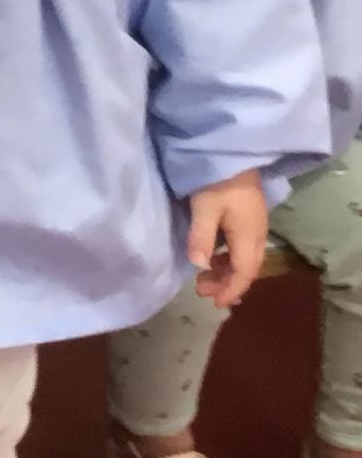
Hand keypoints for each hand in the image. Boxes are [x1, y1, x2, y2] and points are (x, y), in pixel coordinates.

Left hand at [187, 169, 267, 309]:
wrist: (230, 153)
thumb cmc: (216, 181)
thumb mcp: (204, 209)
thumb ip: (201, 237)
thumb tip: (199, 266)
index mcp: (249, 236)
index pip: (244, 272)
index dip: (231, 290)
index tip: (216, 304)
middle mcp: (257, 234)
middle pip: (247, 268)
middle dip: (227, 284)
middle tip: (202, 292)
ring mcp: (255, 225)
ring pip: (244, 257)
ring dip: (226, 270)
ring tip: (204, 278)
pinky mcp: (248, 217)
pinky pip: (241, 246)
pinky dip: (227, 257)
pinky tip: (212, 256)